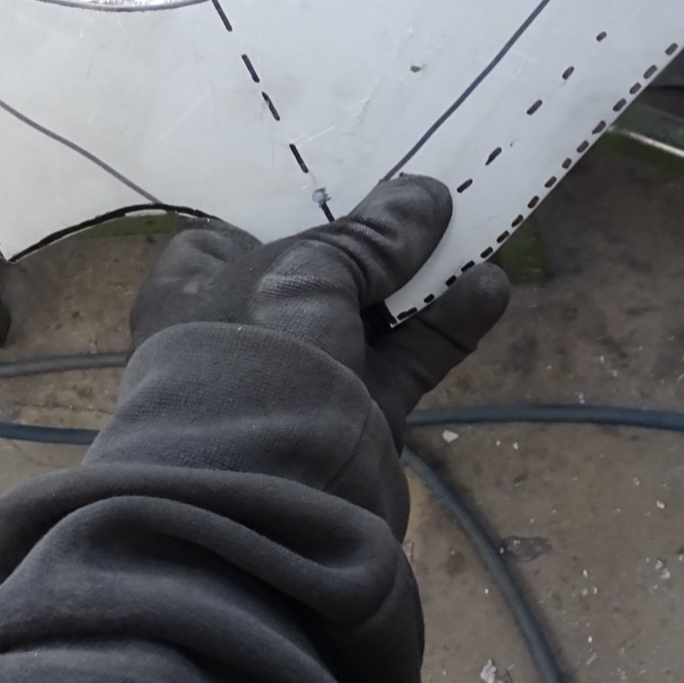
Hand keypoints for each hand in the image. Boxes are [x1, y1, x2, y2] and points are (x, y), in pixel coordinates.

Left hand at [130, 176, 509, 434]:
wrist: (263, 499)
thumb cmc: (253, 358)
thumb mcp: (302, 273)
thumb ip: (366, 238)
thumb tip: (423, 194)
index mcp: (194, 288)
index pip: (231, 235)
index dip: (287, 210)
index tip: (345, 182)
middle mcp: (242, 331)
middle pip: (315, 273)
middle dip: (371, 242)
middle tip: (429, 199)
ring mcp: (299, 379)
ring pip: (368, 317)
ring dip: (422, 280)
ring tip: (477, 234)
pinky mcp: (354, 418)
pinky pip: (403, 362)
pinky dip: (444, 329)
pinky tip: (489, 290)